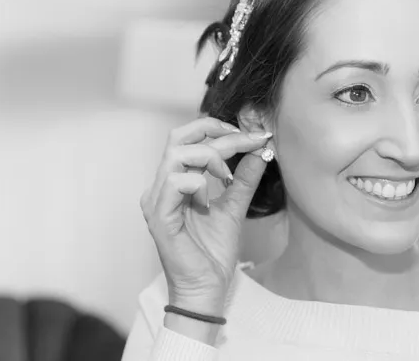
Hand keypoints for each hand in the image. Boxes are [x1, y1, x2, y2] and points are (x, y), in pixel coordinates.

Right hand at [140, 117, 271, 314]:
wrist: (207, 288)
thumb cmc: (213, 252)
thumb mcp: (235, 206)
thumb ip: (245, 178)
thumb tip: (261, 149)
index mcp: (175, 180)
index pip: (190, 139)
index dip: (220, 129)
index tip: (254, 135)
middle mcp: (161, 186)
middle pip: (178, 137)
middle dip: (215, 132)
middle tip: (245, 140)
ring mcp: (157, 200)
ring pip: (176, 155)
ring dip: (210, 157)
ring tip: (228, 176)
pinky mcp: (159, 217)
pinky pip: (174, 183)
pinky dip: (198, 184)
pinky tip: (209, 201)